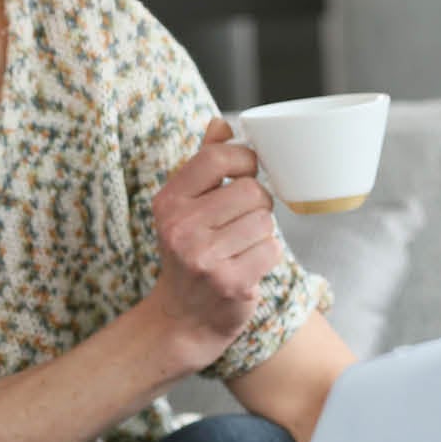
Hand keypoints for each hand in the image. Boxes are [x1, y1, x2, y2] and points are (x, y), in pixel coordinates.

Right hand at [146, 118, 282, 362]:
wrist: (182, 319)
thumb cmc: (189, 254)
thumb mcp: (184, 208)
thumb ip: (203, 164)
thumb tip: (221, 122)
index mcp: (168, 202)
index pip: (217, 157)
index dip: (245, 159)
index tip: (248, 171)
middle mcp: (180, 227)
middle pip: (252, 190)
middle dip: (258, 205)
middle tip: (241, 222)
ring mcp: (203, 257)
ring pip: (266, 222)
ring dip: (262, 234)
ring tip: (240, 248)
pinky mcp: (230, 282)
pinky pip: (272, 250)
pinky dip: (266, 257)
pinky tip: (246, 267)